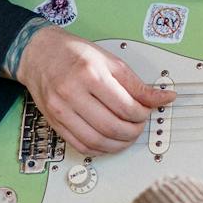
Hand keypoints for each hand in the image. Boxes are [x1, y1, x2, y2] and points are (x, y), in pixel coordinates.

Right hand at [14, 24, 174, 156]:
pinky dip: (99, 149)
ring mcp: (60, 110)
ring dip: (118, 145)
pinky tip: (108, 141)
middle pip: (111, 127)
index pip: (125, 106)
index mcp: (90, 73)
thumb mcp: (110, 60)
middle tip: (139, 126)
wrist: (39, 54)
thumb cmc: (73, 54)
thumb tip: (163, 98)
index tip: (147, 112)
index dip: (142, 115)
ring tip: (126, 136)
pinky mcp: (54, 122)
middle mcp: (72, 93)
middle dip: (133, 132)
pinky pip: (80, 146)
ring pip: (96, 141)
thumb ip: (136, 84)